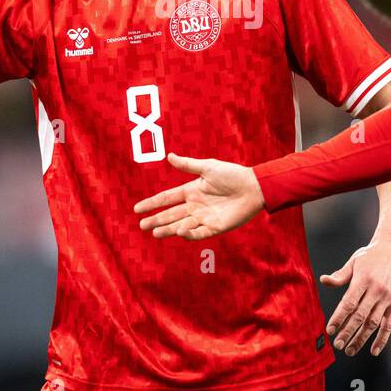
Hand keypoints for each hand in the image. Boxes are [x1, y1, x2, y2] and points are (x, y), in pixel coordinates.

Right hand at [134, 153, 266, 238]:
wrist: (254, 187)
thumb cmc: (233, 174)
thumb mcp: (208, 167)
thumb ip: (188, 164)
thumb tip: (169, 156)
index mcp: (191, 191)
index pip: (167, 198)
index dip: (152, 203)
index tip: (137, 209)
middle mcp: (195, 206)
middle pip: (171, 215)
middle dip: (156, 220)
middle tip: (142, 226)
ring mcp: (204, 218)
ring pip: (181, 225)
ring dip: (168, 229)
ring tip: (155, 233)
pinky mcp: (215, 227)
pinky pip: (199, 233)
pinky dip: (189, 234)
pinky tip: (179, 232)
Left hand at [321, 240, 390, 355]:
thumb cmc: (371, 256)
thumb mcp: (354, 261)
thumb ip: (340, 275)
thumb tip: (324, 280)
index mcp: (363, 279)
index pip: (349, 303)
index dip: (339, 318)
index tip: (330, 330)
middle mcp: (376, 290)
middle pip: (360, 316)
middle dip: (347, 332)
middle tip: (337, 345)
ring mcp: (387, 298)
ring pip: (373, 323)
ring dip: (361, 339)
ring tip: (350, 350)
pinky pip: (389, 325)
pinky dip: (382, 339)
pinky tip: (373, 350)